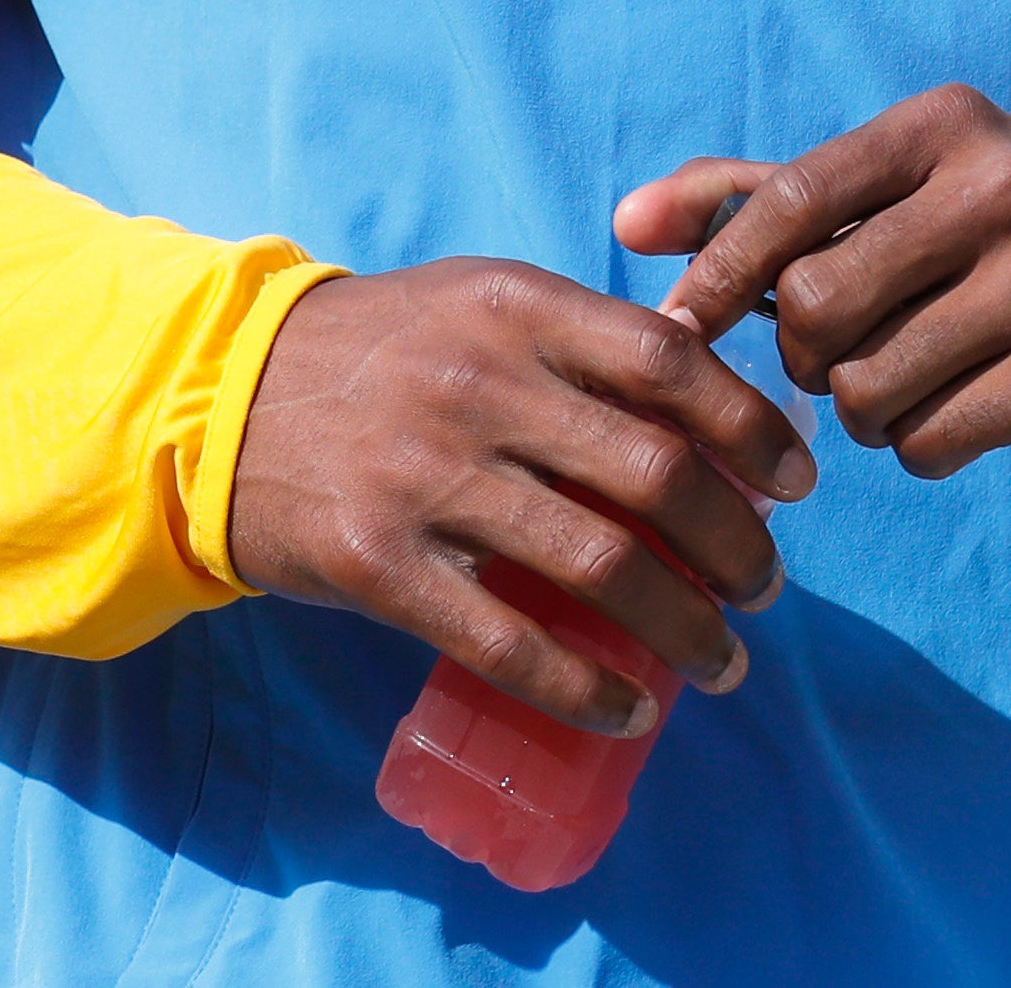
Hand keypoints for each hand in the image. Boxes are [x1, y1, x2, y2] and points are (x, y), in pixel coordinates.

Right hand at [227, 258, 814, 735]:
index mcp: (512, 306)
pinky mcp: (378, 563)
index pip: (669, 361)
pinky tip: (629, 708)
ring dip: (685, 629)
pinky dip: (586, 688)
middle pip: (654, 473)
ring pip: (599, 567)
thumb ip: (577, 336)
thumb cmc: (379, 351)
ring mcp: (425, 475)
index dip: (751, 427)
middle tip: (762, 589)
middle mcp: (476, 384)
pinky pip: (508, 643)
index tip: (795, 482)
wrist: (216, 398)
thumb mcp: (475, 301)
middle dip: (734, 549)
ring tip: (720, 661)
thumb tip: (710, 395)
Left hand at [618, 86, 1010, 479]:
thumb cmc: (965, 248)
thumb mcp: (877, 198)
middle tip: (835, 356)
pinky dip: (918, 446)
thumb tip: (624, 222)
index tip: (680, 323)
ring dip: (860, 409)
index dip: (716, 273)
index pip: (790, 200)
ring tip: (903, 380)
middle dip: (804, 352)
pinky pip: (929, 441)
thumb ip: (749, 200)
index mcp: (942, 123)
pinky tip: (955, 412)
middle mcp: (1004, 182)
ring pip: (866, 386)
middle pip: (818, 304)